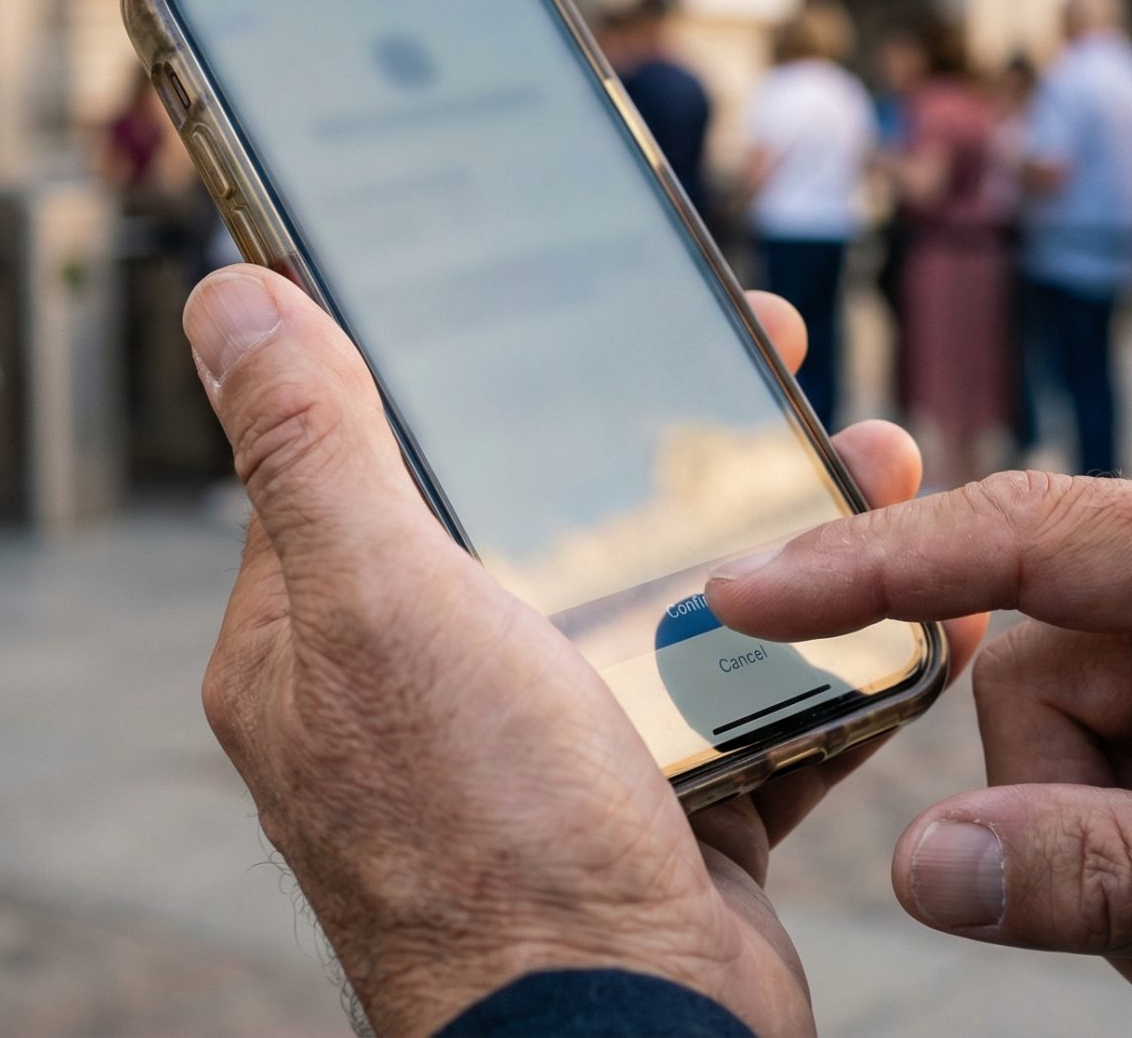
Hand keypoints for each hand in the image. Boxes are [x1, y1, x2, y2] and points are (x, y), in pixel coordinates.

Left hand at [183, 264, 984, 1036]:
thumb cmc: (484, 843)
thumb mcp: (382, 607)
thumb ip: (314, 451)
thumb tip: (228, 302)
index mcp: (322, 644)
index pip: (379, 457)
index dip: (474, 366)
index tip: (573, 288)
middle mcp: (426, 700)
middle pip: (546, 517)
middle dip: (658, 430)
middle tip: (763, 349)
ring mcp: (549, 761)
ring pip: (665, 600)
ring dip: (770, 526)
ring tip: (864, 454)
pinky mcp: (663, 814)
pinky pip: (749, 702)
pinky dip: (823, 650)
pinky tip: (904, 596)